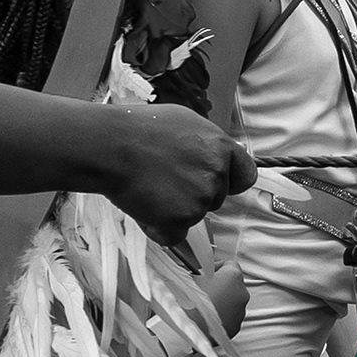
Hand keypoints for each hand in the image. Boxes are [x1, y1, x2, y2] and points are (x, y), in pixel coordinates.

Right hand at [104, 104, 254, 235]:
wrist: (111, 146)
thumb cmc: (140, 129)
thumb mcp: (185, 121)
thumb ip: (208, 143)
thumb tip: (216, 156)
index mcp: (221, 148)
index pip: (245, 176)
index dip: (230, 181)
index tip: (213, 182)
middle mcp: (216, 175)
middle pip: (215, 199)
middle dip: (193, 194)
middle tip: (163, 178)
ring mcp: (200, 200)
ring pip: (193, 217)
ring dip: (173, 210)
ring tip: (148, 186)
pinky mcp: (179, 221)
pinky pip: (173, 235)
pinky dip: (158, 227)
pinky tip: (143, 205)